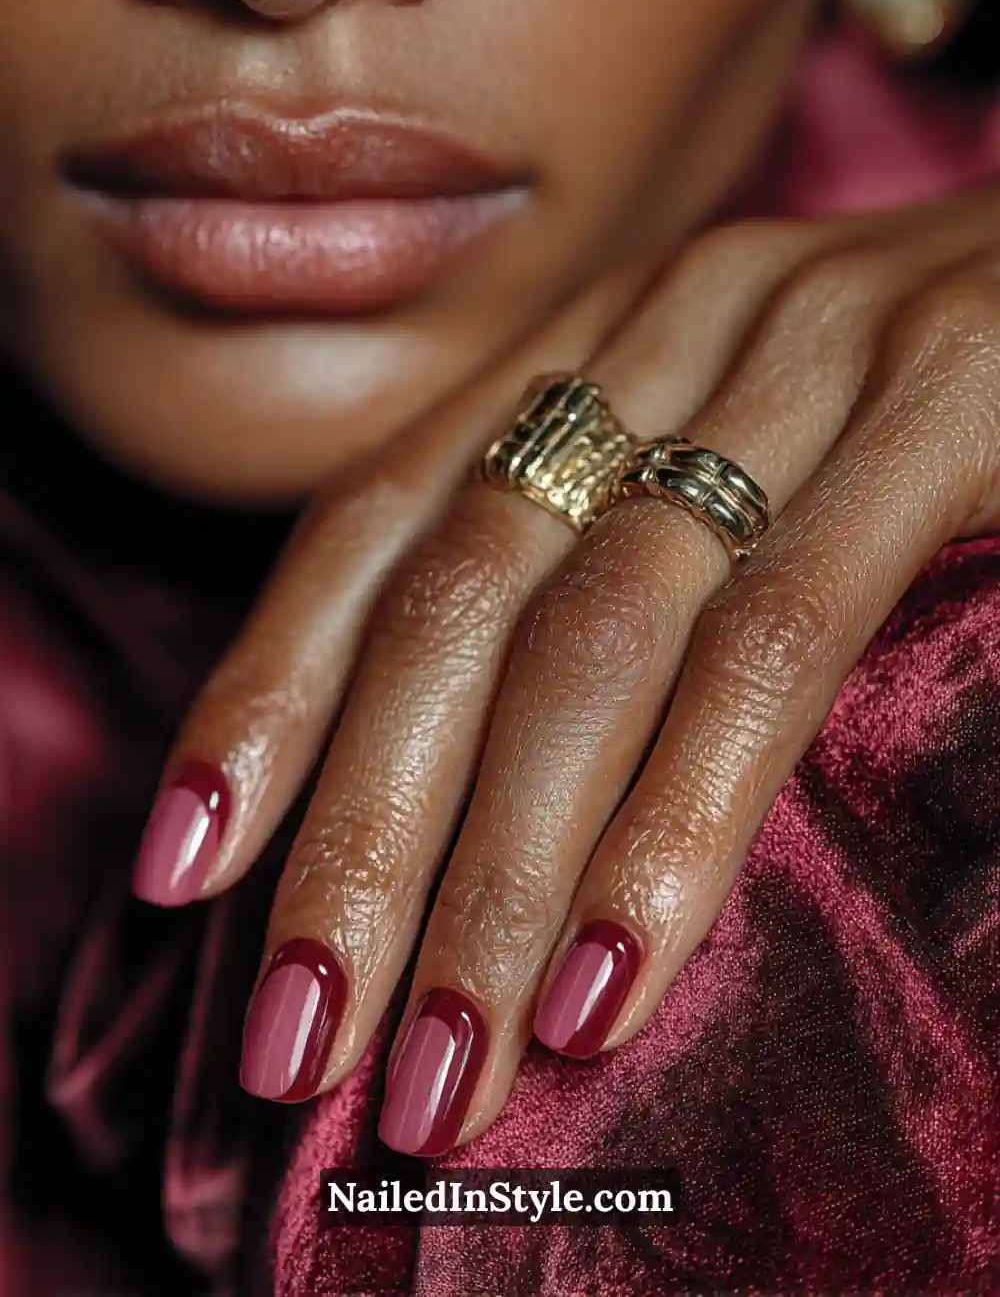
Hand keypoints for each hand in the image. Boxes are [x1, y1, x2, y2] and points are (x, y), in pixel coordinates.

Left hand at [133, 181, 999, 1157]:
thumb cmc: (902, 386)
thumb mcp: (722, 440)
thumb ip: (602, 554)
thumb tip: (467, 779)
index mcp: (592, 343)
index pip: (374, 518)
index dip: (263, 693)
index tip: (184, 869)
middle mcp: (665, 331)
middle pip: (454, 601)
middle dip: (360, 836)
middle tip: (296, 1037)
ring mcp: (805, 359)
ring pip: (591, 637)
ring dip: (495, 871)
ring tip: (441, 1064)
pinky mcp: (948, 407)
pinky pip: (777, 637)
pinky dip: (679, 813)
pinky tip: (609, 969)